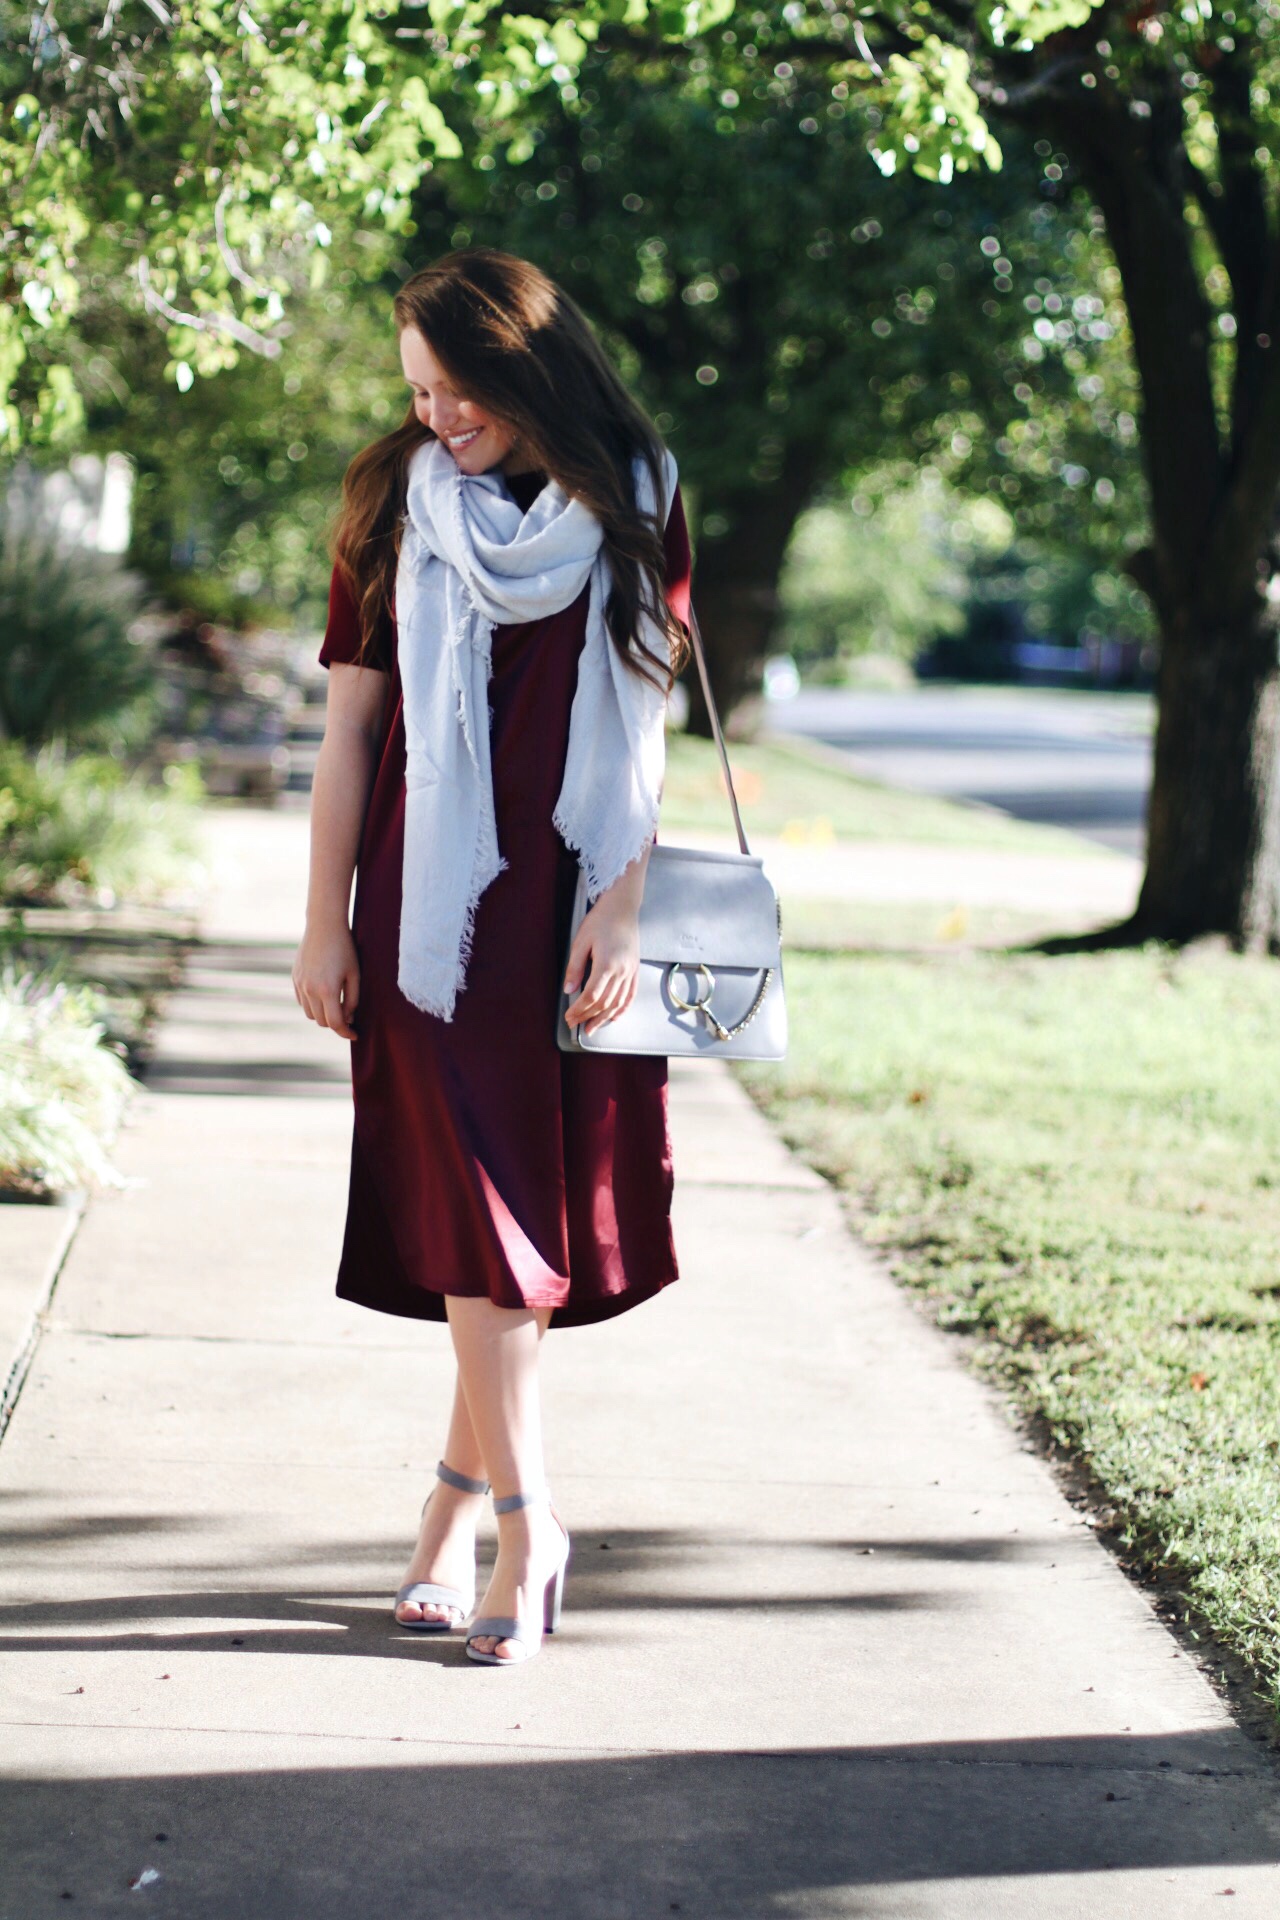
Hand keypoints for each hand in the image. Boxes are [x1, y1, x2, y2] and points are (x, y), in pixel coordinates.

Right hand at [292, 919, 360, 1040]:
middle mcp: (310, 990)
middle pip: (321, 1021)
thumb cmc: (344, 949)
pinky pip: (302, 1001)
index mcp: (327, 990)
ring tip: (336, 1007)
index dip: (346, 1032)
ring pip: (309, 1014)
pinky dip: (312, 1005)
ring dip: (322, 1016)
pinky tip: (323, 997)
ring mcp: (300, 984)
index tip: (355, 1034)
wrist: (324, 926)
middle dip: (336, 1024)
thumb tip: (348, 1018)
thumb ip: (352, 1000)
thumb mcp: (355, 975)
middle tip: (349, 1019)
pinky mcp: (295, 978)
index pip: (335, 1023)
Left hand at [563, 896, 640, 1037]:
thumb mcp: (581, 941)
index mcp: (606, 964)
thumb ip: (575, 968)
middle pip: (604, 1003)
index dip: (579, 1009)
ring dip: (603, 1018)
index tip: (569, 1016)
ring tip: (592, 1027)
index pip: (591, 996)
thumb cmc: (601, 920)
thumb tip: (568, 990)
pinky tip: (614, 1017)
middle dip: (587, 1016)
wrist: (623, 907)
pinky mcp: (635, 969)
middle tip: (575, 1024)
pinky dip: (622, 1009)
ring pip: (617, 1003)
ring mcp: (631, 971)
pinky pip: (630, 995)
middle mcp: (621, 971)